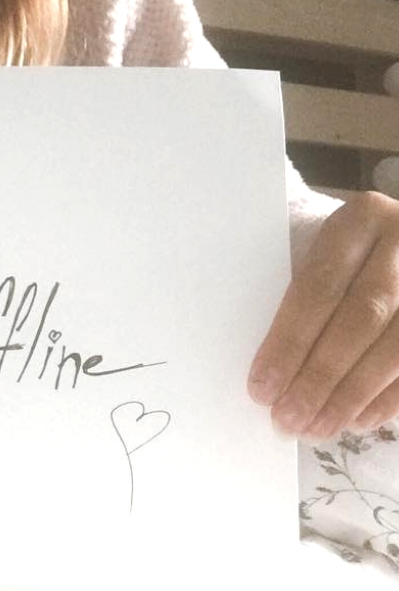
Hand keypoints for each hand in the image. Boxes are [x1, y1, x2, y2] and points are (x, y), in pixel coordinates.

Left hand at [248, 191, 398, 437]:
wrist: (397, 237)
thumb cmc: (342, 247)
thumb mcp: (315, 239)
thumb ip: (297, 286)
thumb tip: (268, 364)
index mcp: (363, 219)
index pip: (319, 286)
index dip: (290, 341)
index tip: (261, 386)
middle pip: (360, 319)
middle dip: (320, 375)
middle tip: (288, 417)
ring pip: (396, 349)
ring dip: (352, 396)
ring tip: (316, 426)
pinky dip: (388, 400)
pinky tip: (358, 420)